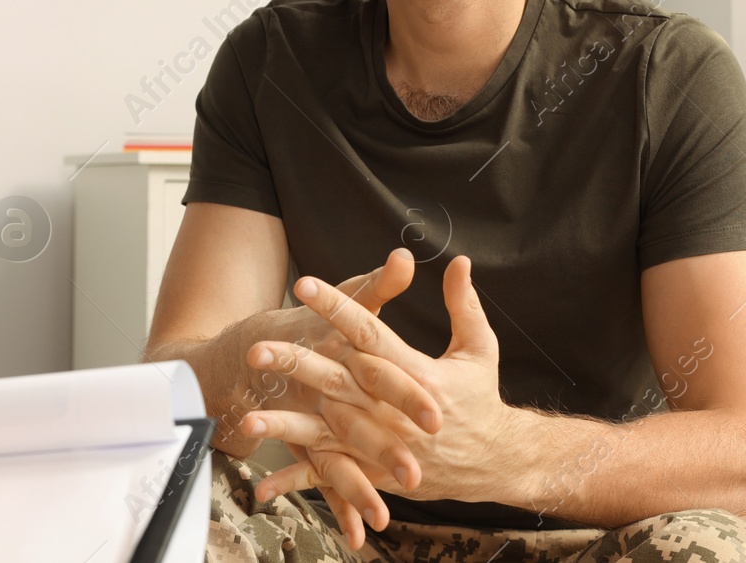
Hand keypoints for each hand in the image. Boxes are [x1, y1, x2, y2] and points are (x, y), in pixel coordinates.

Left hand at [246, 256, 519, 543]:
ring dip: (286, 427)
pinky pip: (332, 476)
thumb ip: (463, 305)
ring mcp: (381, 444)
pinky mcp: (376, 472)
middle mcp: (393, 410)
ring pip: (326, 432)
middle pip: (337, 381)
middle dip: (296, 363)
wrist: (496, 463)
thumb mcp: (480, 350)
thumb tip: (459, 260)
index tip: (305, 284)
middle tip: (257, 347)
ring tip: (249, 419)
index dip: (337, 308)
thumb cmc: (482, 400)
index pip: (368, 333)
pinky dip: (299, 480)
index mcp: (417, 375)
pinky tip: (264, 485)